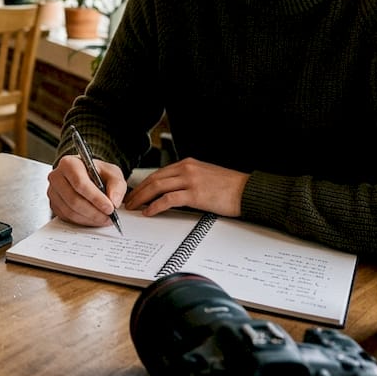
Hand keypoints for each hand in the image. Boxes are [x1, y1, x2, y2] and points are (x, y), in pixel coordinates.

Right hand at [48, 154, 126, 226]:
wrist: (86, 175)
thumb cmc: (96, 172)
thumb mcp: (112, 173)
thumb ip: (117, 185)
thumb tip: (114, 201)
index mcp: (69, 164)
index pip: (80, 183)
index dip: (95, 198)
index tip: (109, 208)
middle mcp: (57, 177)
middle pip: (74, 200)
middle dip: (94, 212)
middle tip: (109, 217)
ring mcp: (53, 192)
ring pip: (70, 211)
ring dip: (89, 219)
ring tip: (104, 219)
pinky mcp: (54, 205)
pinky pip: (67, 218)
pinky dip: (83, 221)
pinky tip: (93, 218)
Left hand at [123, 157, 248, 216]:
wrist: (248, 191)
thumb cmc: (230, 187)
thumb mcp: (205, 176)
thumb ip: (188, 179)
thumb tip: (172, 192)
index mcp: (188, 163)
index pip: (159, 173)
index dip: (144, 183)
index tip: (136, 192)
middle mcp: (187, 168)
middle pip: (154, 179)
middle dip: (138, 191)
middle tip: (129, 201)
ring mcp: (190, 180)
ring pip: (157, 187)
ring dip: (142, 198)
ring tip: (134, 207)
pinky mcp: (195, 194)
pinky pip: (168, 199)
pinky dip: (155, 206)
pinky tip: (149, 212)